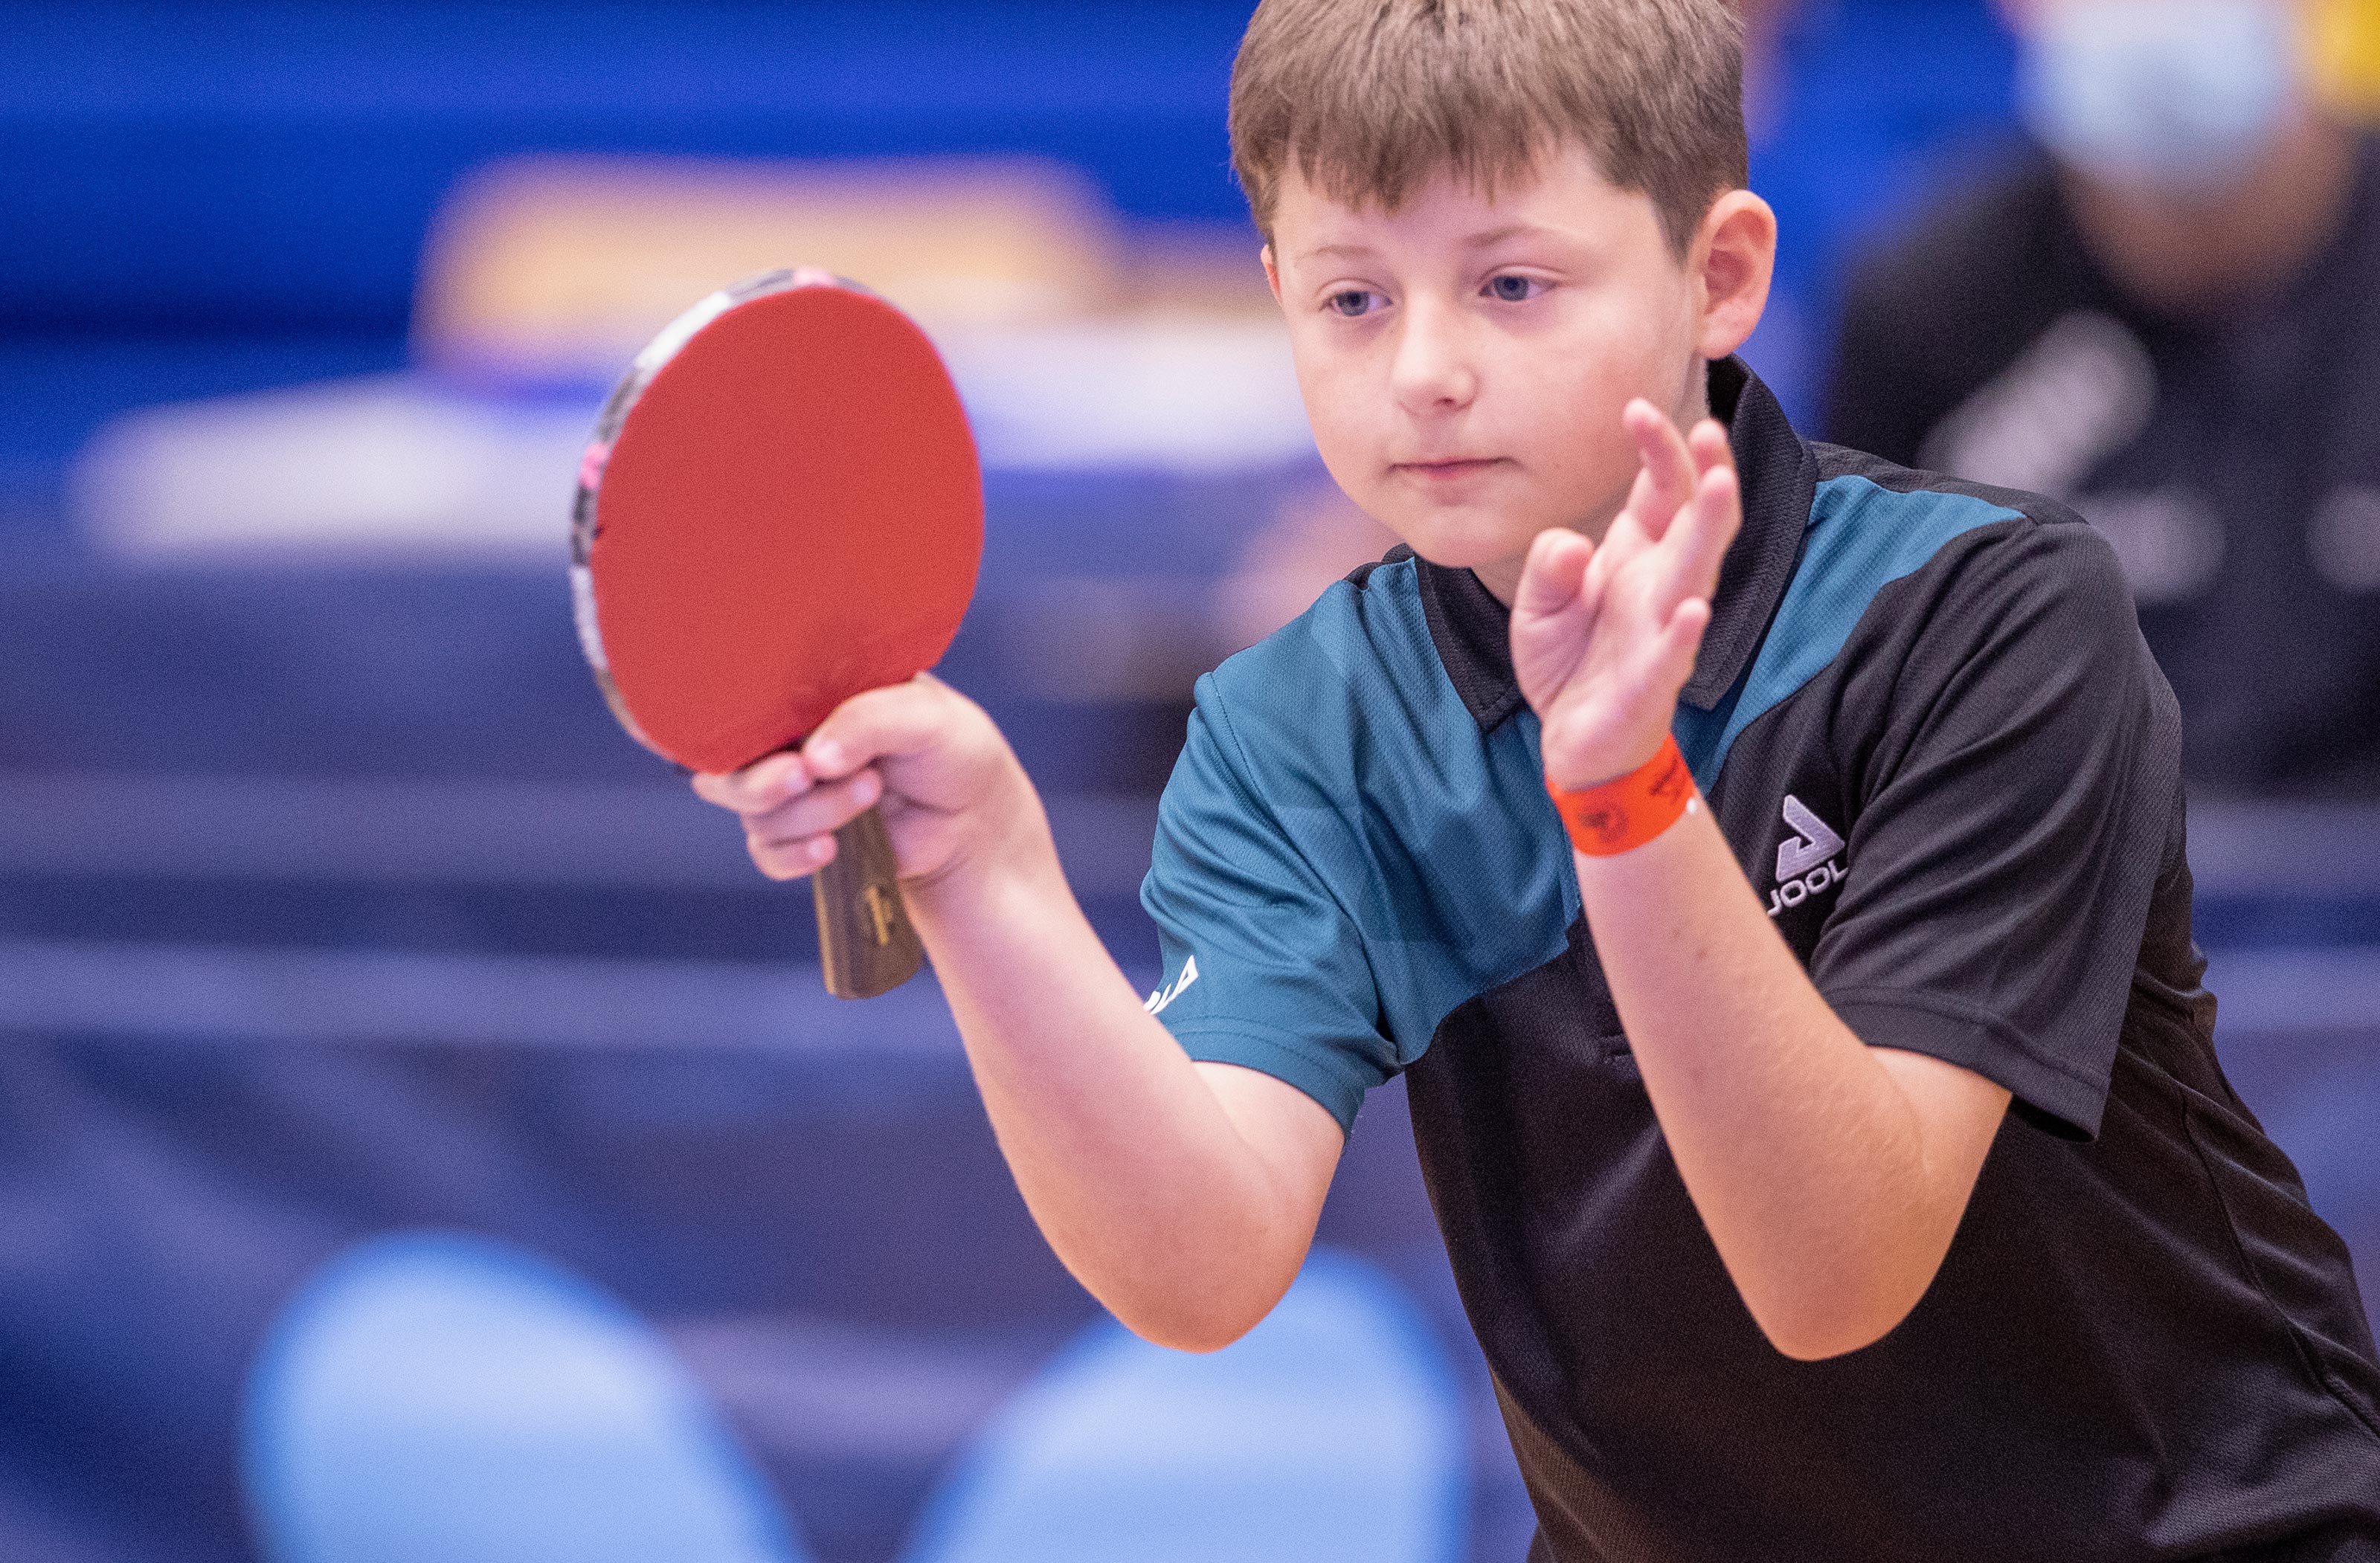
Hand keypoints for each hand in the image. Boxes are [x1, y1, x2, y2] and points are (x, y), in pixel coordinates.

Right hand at [690, 673, 1047, 891]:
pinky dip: (792, 855)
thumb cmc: (952, 751)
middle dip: (761, 779)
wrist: (976, 822)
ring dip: (810, 811)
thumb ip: (868, 721)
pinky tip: (830, 848)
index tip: (759, 735)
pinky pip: (767, 853)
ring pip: (756, 811)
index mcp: (808, 691)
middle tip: (806, 775)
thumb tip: (813, 757)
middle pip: (729, 764)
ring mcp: (792, 792)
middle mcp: (789, 739)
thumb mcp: (925, 716)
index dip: (734, 717)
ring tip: (871, 792)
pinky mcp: (802, 837)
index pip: (743, 697)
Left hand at [1512, 400, 1740, 790]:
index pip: (1662, 491)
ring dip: (1709, 531)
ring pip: (1696, 576)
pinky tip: (1691, 611)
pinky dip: (1681, 634)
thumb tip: (1567, 542)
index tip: (1635, 409)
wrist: (1575, 740)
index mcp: (1638, 556)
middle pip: (1695, 522)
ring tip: (1720, 486)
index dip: (1657, 449)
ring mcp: (1662, 633)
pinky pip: (1670, 655)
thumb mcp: (1537, 604)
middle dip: (1706, 475)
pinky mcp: (1650, 682)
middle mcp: (1661, 587)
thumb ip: (1547, 567)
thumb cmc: (1568, 661)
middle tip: (1708, 429)